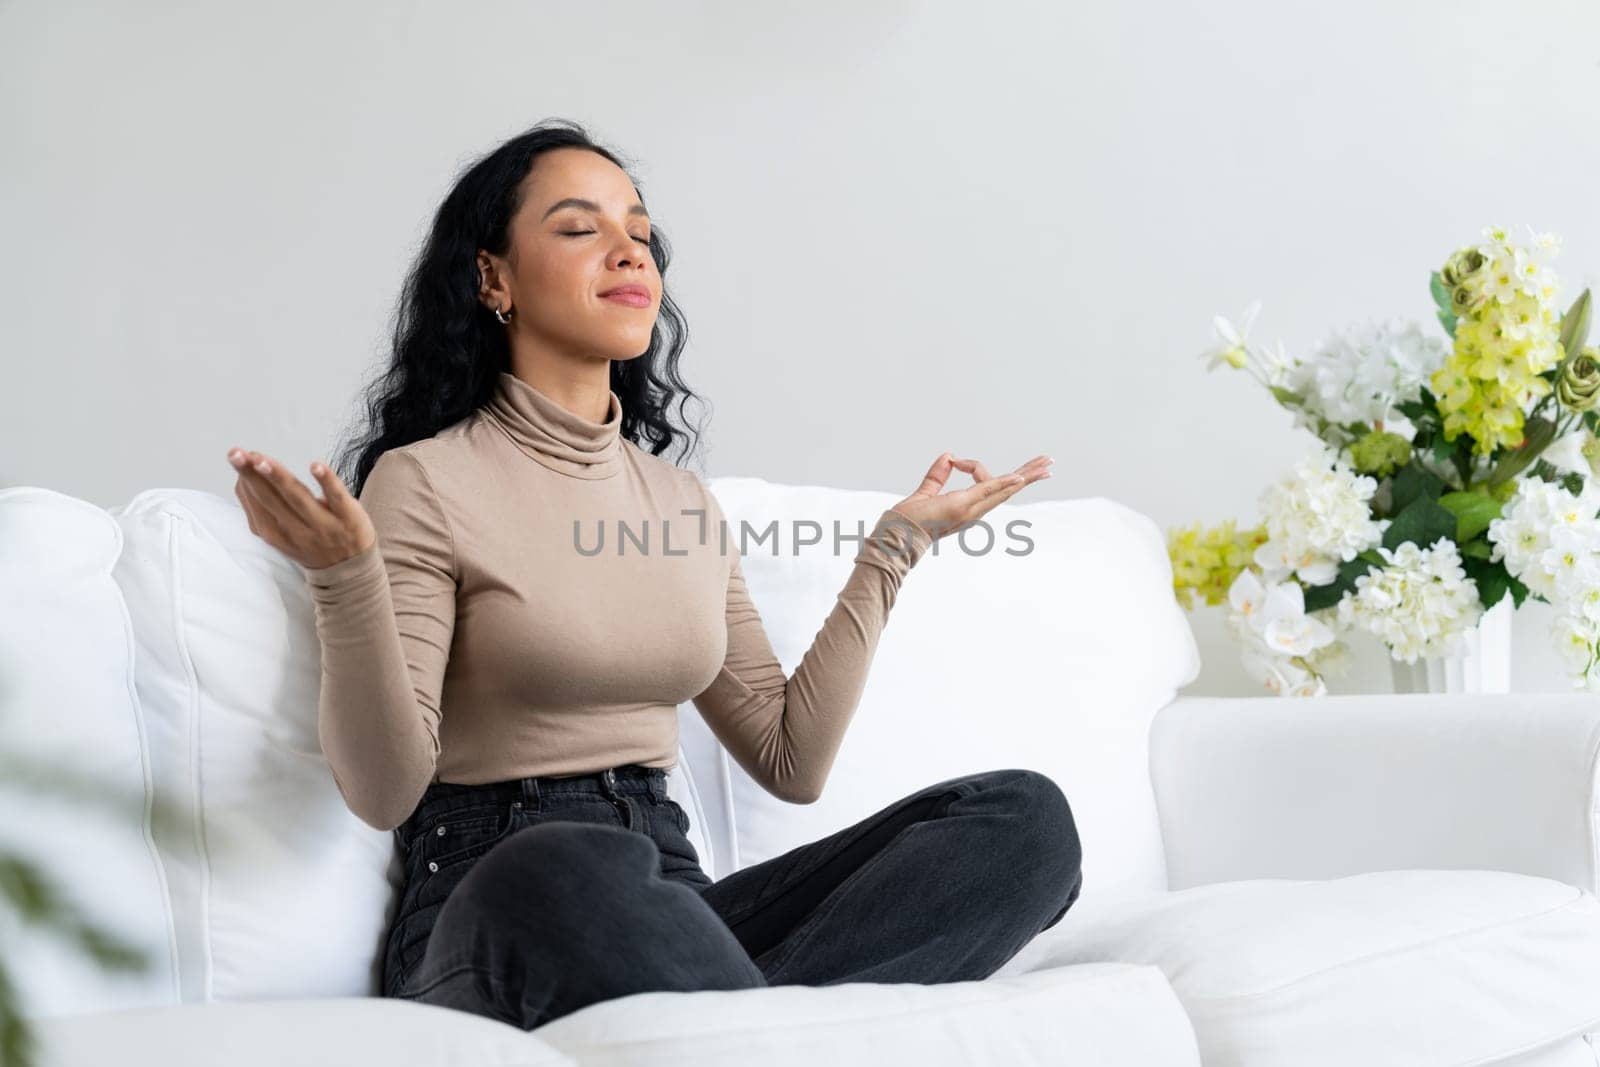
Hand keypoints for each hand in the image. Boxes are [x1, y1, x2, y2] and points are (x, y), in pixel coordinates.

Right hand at [226, 447, 374, 569]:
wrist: (352, 569)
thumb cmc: (311, 543)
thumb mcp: (281, 535)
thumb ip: (262, 510)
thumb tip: (242, 478)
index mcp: (277, 535)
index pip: (257, 506)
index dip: (247, 480)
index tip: (237, 456)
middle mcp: (298, 532)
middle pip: (272, 500)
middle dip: (253, 476)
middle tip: (238, 454)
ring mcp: (324, 525)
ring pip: (298, 498)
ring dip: (278, 477)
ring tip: (262, 461)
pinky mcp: (349, 517)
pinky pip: (336, 497)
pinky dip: (326, 481)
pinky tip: (315, 466)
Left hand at [889, 452, 1052, 541]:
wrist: (896, 536)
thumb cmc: (908, 521)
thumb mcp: (926, 492)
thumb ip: (937, 475)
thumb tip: (948, 456)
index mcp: (969, 508)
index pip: (986, 482)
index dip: (973, 464)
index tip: (954, 460)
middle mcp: (975, 510)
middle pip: (1008, 489)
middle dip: (1029, 475)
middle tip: (1049, 465)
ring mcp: (971, 509)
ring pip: (1005, 488)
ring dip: (1028, 475)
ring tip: (1047, 465)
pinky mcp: (963, 505)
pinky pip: (989, 491)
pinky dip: (1005, 483)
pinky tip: (1021, 476)